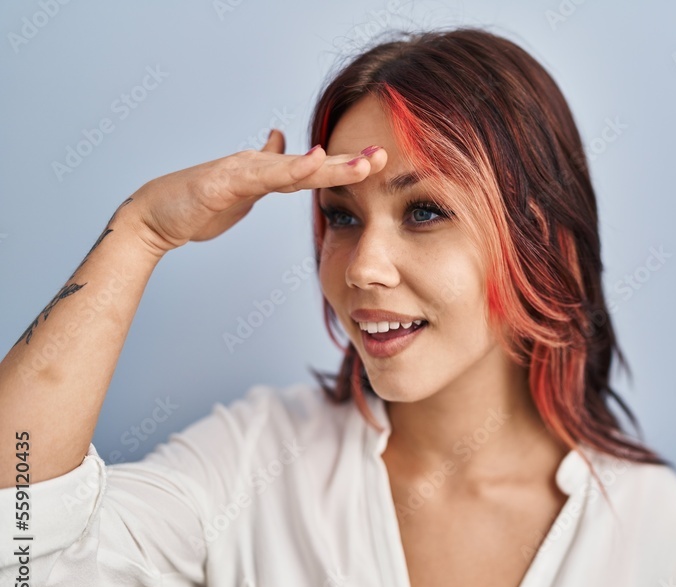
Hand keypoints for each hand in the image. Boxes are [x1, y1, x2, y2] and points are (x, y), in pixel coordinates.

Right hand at [126, 130, 384, 255]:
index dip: (345, 166)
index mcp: (266, 173)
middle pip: (311, 164)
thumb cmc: (197, 205)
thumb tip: (284, 145)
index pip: (313, 169)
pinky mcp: (222, 183)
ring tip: (363, 162)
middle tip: (384, 156)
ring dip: (330, 165)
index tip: (379, 162)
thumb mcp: (242, 190)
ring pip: (293, 168)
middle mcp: (257, 166)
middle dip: (349, 162)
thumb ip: (267, 172)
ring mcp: (240, 172)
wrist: (154, 216)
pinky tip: (312, 160)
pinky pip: (261, 176)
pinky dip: (289, 168)